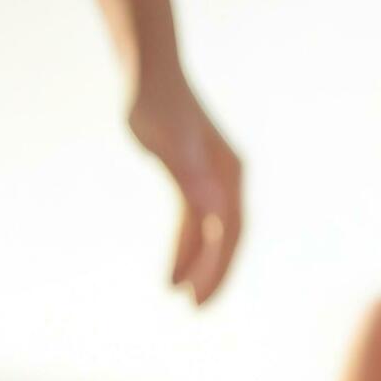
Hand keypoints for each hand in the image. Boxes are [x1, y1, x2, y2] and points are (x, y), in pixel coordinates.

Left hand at [126, 77, 243, 305]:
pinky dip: (186, 244)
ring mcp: (214, 180)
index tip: (200, 299)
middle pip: (227, 239)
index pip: (230, 234)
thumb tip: (215, 213)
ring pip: (212, 233)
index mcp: (230, 176)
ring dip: (199, 264)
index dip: (218, 269)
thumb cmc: (153, 103)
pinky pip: (195, 221)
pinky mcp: (195, 177)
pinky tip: (171, 265)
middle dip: (214, 275)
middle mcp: (229, 181)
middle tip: (195, 308)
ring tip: (180, 295)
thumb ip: (189, 175)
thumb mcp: (166, 141)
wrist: (150, 71)